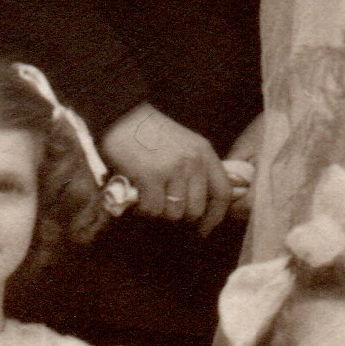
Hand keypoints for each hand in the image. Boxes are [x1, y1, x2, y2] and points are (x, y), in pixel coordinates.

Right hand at [102, 102, 235, 226]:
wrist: (121, 115)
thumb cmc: (150, 133)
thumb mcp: (184, 145)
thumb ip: (196, 170)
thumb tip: (200, 208)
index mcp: (204, 152)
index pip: (223, 193)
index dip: (215, 217)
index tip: (204, 229)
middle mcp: (192, 161)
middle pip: (196, 210)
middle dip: (179, 216)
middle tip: (163, 207)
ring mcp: (172, 169)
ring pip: (173, 214)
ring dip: (158, 212)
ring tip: (148, 196)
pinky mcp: (150, 175)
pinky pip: (152, 210)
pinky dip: (142, 210)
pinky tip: (137, 196)